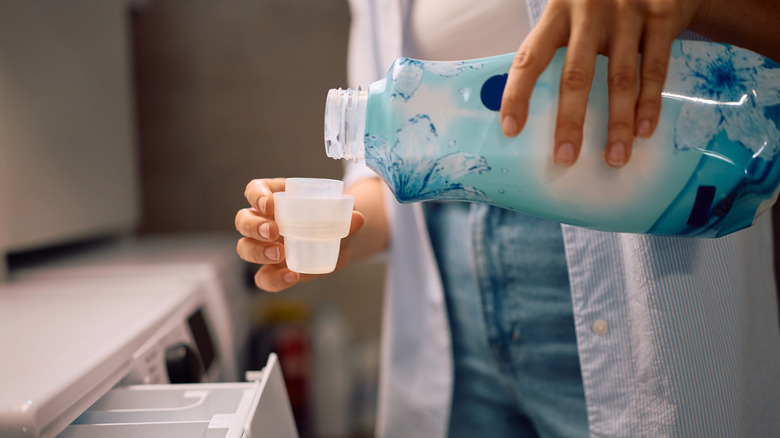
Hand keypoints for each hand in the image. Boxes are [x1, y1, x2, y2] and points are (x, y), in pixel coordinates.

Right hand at [235, 178, 364, 291]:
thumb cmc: (333, 219)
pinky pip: (262, 277)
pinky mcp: (272, 269)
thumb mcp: (341, 215)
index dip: (257, 196)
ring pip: (245, 247)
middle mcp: (263, 220)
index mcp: (275, 196)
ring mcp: (264, 246)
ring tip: (280, 254)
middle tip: (274, 232)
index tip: (270, 204)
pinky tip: (292, 276)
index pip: (254, 190)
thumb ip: (347, 218)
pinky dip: (273, 279)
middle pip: (243, 220)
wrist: (341, 242)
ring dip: (257, 252)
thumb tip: (357, 219)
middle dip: (254, 226)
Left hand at [500, 0, 705, 166]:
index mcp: (558, 12)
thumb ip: (556, 43)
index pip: (530, 57)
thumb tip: (530, 102)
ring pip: (620, 78)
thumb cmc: (602, 0)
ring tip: (615, 158)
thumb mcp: (572, 9)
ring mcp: (627, 13)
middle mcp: (589, 12)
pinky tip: (644, 132)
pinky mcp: (661, 17)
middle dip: (570, 121)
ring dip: (618, 124)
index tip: (511, 129)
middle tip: (565, 158)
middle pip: (576, 74)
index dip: (518, 94)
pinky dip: (649, 104)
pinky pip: (655, 69)